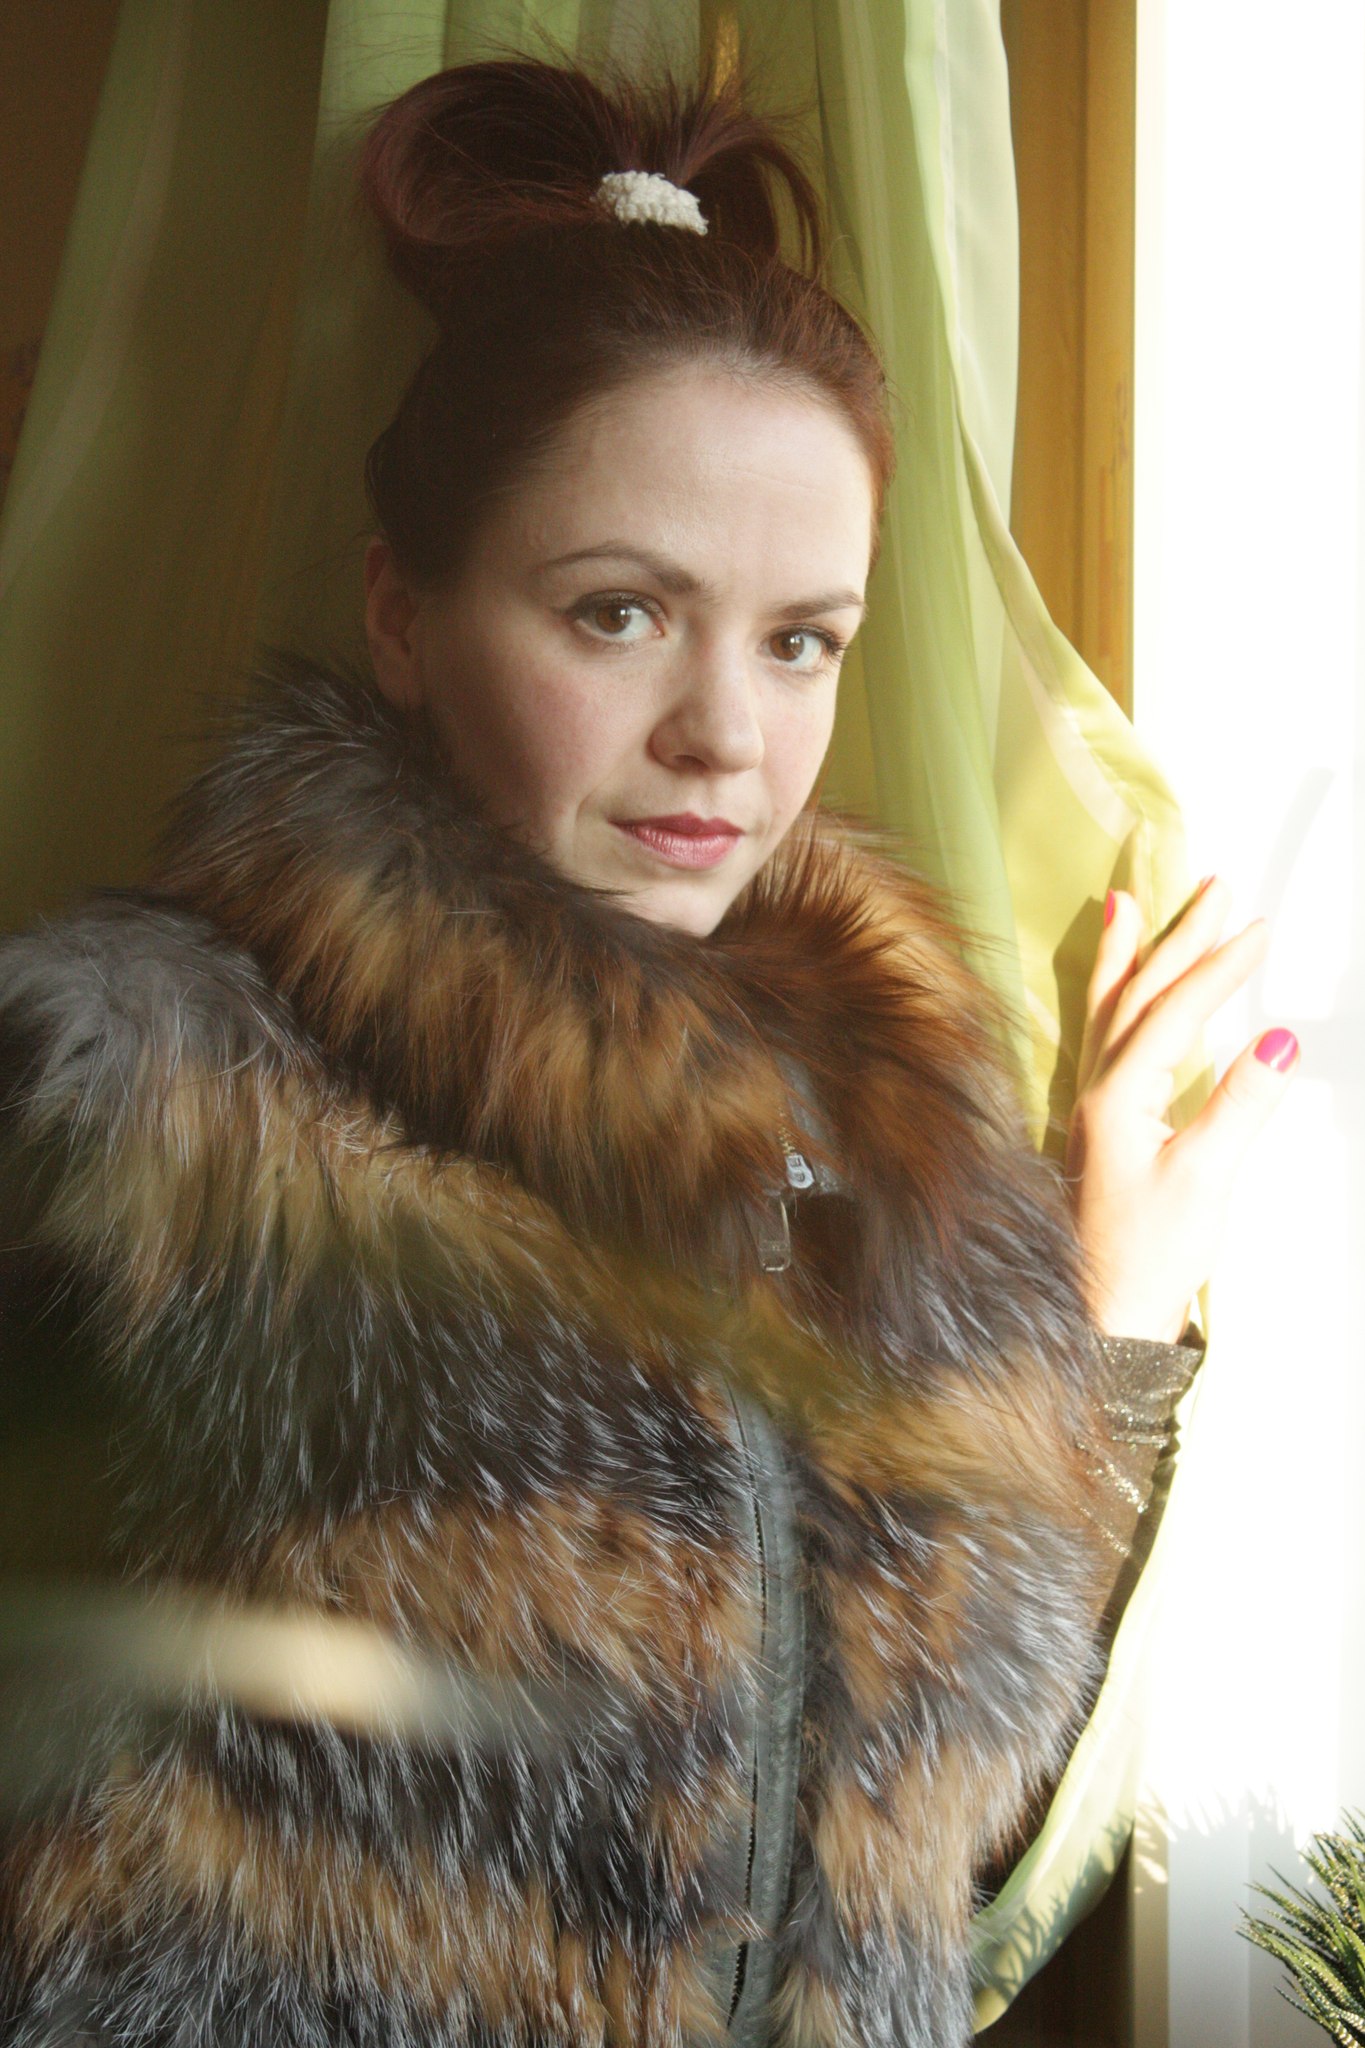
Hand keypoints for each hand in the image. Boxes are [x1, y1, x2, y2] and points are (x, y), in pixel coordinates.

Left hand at [1064, 878, 1298, 1341]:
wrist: (1104, 1314)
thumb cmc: (1148, 1256)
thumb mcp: (1206, 1179)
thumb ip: (1242, 1104)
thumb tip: (1281, 1036)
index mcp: (1119, 1097)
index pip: (1174, 1012)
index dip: (1217, 967)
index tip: (1258, 928)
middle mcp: (1098, 1090)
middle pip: (1137, 994)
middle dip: (1175, 936)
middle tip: (1210, 885)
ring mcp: (1096, 1105)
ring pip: (1112, 1009)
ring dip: (1131, 953)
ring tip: (1131, 901)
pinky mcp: (1104, 1125)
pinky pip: (1106, 1037)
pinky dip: (1115, 997)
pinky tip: (1125, 987)